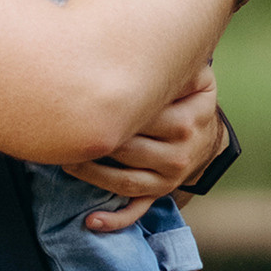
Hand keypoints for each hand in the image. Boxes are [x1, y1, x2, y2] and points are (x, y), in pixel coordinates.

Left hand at [61, 66, 223, 229]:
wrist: (206, 134)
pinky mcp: (159, 193)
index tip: (82, 104)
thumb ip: (176, 67)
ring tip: (66, 162)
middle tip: (64, 134)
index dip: (111, 112)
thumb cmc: (188, 99)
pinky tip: (91, 221)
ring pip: (124, 181)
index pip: (144, 118)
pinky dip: (114, 220)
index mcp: (187, 120)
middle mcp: (180, 153)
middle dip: (95, 143)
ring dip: (91, 175)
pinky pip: (135, 210)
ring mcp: (169, 178)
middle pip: (128, 150)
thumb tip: (146, 50)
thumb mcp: (195, 79)